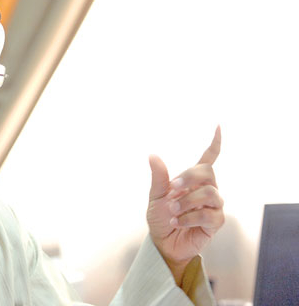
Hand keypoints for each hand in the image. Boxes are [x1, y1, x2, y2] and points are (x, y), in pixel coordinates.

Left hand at [146, 126, 223, 284]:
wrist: (163, 243)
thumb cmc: (160, 218)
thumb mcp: (155, 197)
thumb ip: (159, 177)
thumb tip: (153, 155)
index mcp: (192, 180)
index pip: (209, 158)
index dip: (215, 143)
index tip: (217, 126)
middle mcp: (207, 189)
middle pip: (208, 172)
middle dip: (188, 178)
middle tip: (171, 189)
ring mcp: (214, 205)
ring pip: (210, 193)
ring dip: (187, 201)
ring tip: (172, 211)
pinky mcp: (216, 222)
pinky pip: (209, 214)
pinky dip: (189, 217)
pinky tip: (178, 222)